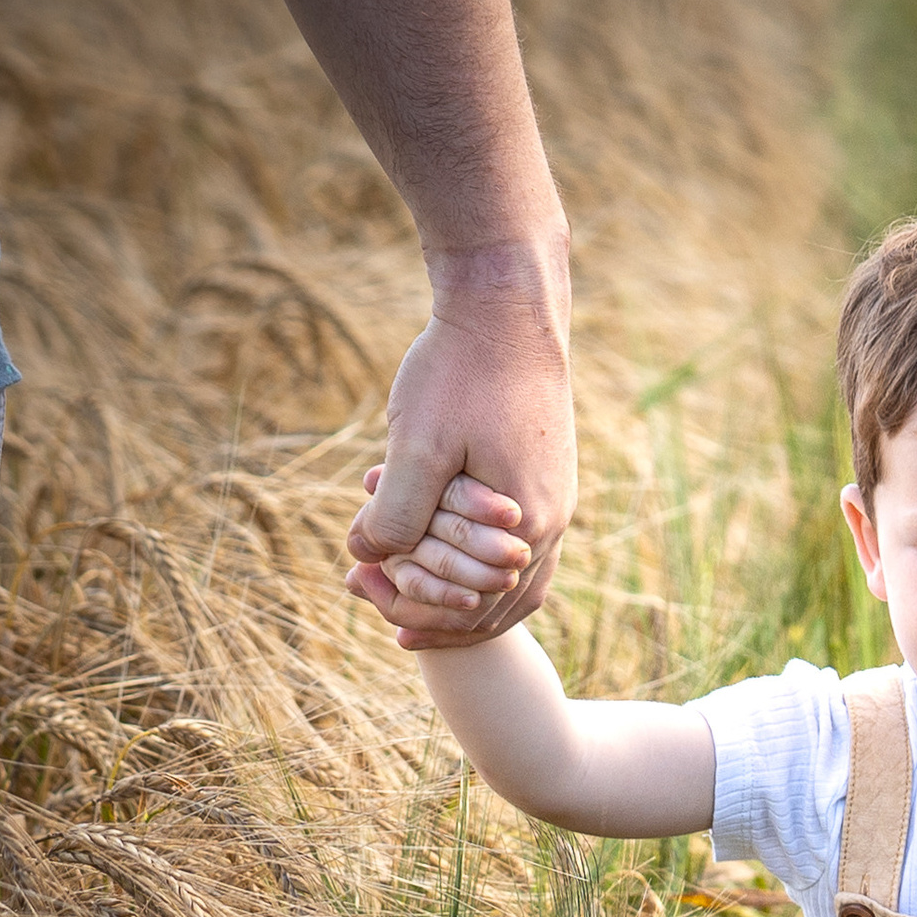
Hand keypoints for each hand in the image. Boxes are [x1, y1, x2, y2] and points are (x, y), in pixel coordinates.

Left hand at [345, 246, 575, 646]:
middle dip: (433, 608)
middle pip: (498, 603)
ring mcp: (556, 499)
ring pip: (513, 578)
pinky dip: (479, 559)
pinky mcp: (546, 474)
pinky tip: (444, 547)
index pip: (474, 607)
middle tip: (370, 597)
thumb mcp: (417, 447)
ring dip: (459, 588)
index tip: (359, 592)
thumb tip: (363, 557)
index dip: (413, 612)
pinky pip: (518, 542)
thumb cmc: (462, 371)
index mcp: (526, 527)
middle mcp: (551, 522)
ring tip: (406, 587)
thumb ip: (394, 513)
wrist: (510, 304)